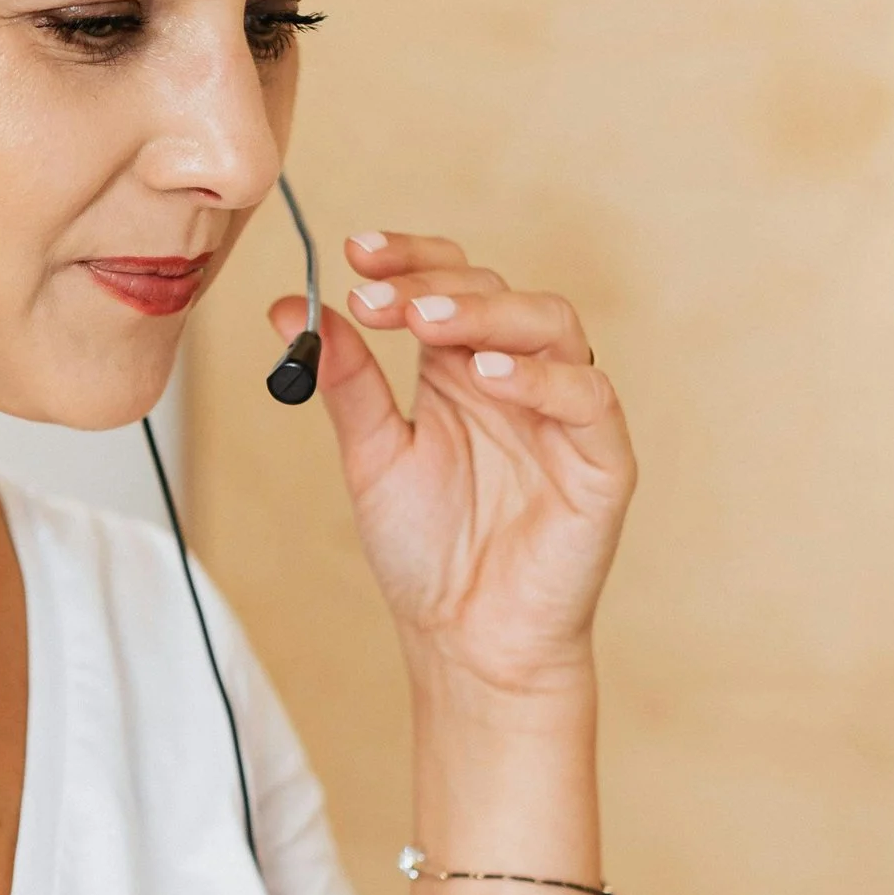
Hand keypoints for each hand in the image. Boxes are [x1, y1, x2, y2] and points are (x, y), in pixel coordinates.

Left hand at [275, 229, 634, 697]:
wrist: (465, 642)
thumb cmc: (428, 553)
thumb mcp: (372, 456)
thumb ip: (346, 381)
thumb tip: (291, 308)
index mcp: (462, 369)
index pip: (449, 284)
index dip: (410, 258)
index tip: (355, 252)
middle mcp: (518, 379)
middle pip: (497, 292)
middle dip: (435, 286)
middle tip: (377, 297)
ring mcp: (565, 414)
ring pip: (552, 325)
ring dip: (487, 315)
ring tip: (426, 325)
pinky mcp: (602, 460)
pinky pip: (589, 397)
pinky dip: (543, 379)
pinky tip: (488, 377)